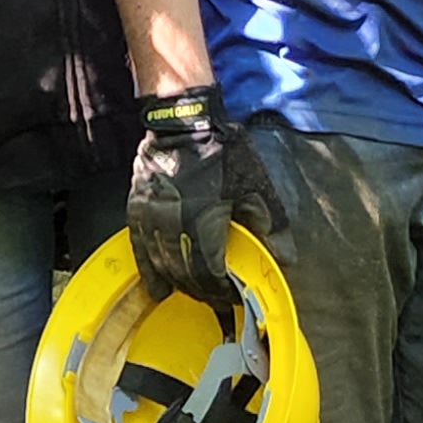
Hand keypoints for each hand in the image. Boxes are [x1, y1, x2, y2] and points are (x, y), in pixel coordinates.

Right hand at [124, 90, 277, 307]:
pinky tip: (158, 290)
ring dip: (179, 285)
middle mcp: (173, 222)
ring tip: (194, 294)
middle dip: (202, 292)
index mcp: (205, 217)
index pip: (210, 270)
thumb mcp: (255, 184)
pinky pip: (139, 250)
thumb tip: (287, 261)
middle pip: (185, 273)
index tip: (233, 298)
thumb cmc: (222, 152)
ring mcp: (150, 217)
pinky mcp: (135, 210)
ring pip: (161, 264)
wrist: (183, 120)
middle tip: (217, 302)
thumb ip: (272, 224)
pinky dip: (149, 272)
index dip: (222, 291)